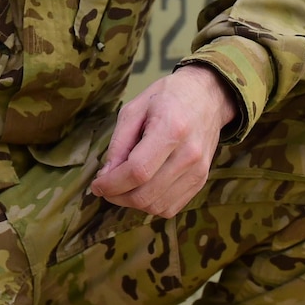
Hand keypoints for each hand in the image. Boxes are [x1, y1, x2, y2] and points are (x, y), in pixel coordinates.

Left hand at [89, 65, 238, 217]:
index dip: (112, 184)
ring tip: (122, 187)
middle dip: (117, 196)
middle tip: (105, 187)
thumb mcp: (135, 109)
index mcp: (171, 128)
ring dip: (132, 203)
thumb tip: (106, 175)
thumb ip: (119, 143)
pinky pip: (171, 207)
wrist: (208, 97)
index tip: (96, 185)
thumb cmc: (167, 98)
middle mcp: (189, 153)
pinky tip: (141, 189)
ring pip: (157, 206)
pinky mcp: (202, 180)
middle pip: (146, 194)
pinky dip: (150, 204)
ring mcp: (198, 170)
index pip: (138, 171)